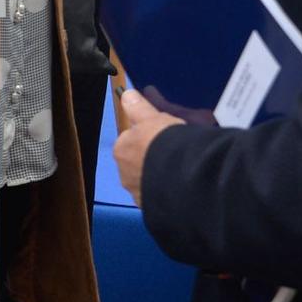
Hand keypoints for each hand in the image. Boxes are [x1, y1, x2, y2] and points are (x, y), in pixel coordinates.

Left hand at [114, 89, 184, 207]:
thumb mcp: (152, 117)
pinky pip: (158, 196)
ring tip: (180, 171)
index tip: (162, 137)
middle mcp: (124, 173)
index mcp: (121, 149)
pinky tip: (180, 187)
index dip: (146, 137)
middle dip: (151, 159)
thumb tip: (126, 94)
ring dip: (158, 176)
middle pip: (137, 162)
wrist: (180, 177)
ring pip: (147, 180)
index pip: (130, 141)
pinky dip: (166, 191)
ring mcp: (137, 193)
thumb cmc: (163, 142)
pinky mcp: (151, 207)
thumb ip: (138, 107)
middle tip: (173, 153)